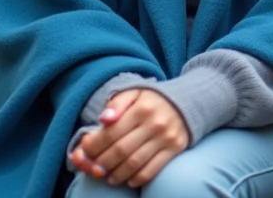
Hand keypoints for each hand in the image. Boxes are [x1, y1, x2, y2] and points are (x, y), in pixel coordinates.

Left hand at [69, 88, 188, 187]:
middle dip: (102, 163)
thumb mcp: (134, 93)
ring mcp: (166, 137)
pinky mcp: (175, 149)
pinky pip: (152, 170)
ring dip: (117, 174)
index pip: (111, 132)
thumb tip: (103, 120)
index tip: (85, 152)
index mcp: (141, 108)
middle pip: (120, 150)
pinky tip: (128, 179)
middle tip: (94, 168)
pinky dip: (137, 179)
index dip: (94, 146)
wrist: (187, 101)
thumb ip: (116, 104)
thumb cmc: (152, 100)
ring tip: (109, 177)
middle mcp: (154, 123)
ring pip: (134, 163)